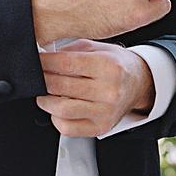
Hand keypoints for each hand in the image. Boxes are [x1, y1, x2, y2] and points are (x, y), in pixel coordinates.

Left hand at [36, 41, 155, 137]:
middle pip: (61, 86)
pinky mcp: (100, 128)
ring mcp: (105, 112)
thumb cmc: (116, 65)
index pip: (66, 64)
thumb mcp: (99, 47)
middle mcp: (109, 91)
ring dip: (45, 100)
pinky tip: (57, 107)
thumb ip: (72, 50)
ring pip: (62, 109)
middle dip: (42, 79)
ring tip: (44, 92)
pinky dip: (55, 117)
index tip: (36, 60)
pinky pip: (67, 127)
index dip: (45, 62)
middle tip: (37, 74)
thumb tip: (45, 55)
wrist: (139, 84)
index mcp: (108, 66)